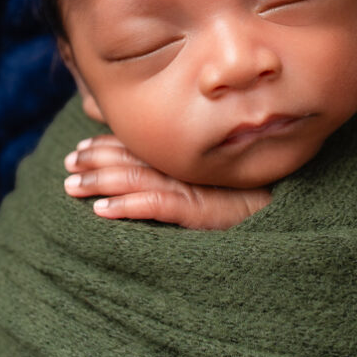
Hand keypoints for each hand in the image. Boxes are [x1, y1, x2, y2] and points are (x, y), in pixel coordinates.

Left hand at [63, 135, 271, 229]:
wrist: (289, 208)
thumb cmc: (250, 191)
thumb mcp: (211, 172)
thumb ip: (178, 158)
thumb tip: (142, 152)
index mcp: (183, 156)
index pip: (136, 146)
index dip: (105, 145)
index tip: (79, 149)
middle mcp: (184, 166)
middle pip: (130, 158)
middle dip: (94, 160)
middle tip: (67, 164)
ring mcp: (190, 187)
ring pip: (135, 180)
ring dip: (100, 183)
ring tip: (71, 189)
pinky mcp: (199, 210)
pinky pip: (157, 206)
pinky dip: (128, 207)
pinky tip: (103, 211)